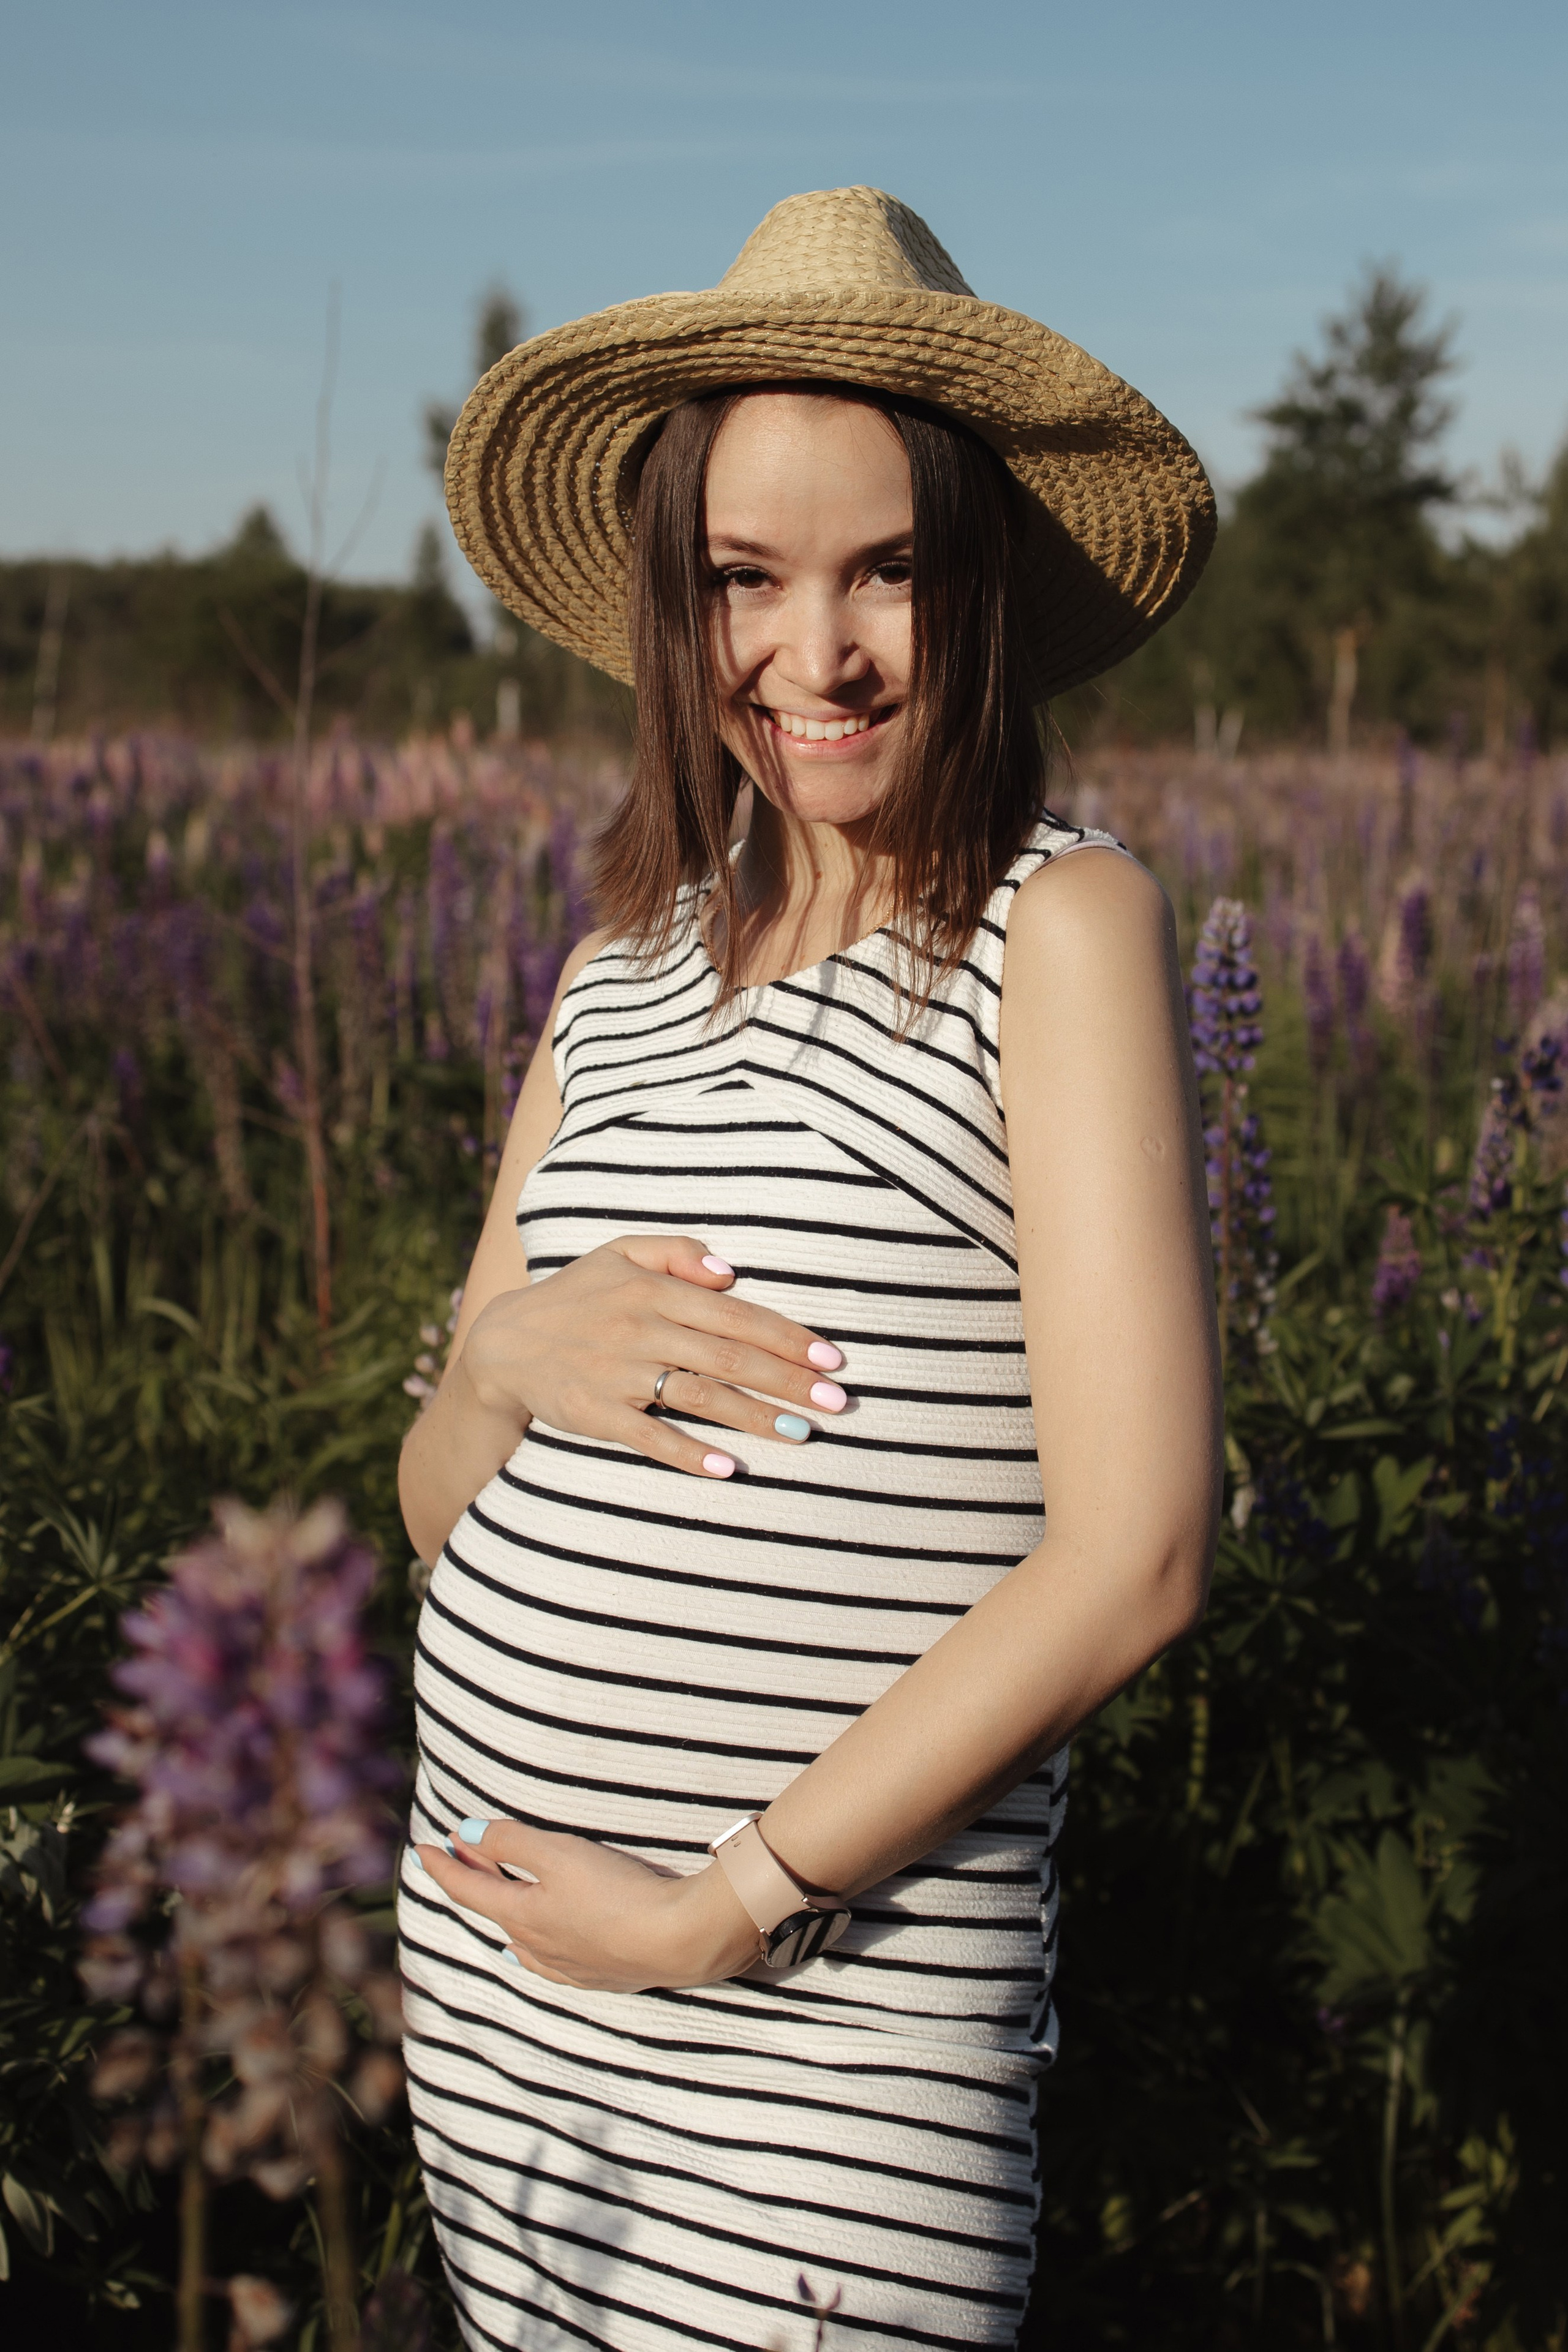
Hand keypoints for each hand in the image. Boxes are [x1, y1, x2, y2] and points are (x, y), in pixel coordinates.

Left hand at [411, 1819, 759, 1989]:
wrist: (678, 1939)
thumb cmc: (617, 1891)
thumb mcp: (560, 1853)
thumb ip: (511, 1841)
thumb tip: (465, 1835)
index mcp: (522, 1914)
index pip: (469, 1888)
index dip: (443, 1866)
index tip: (420, 1849)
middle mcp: (537, 1945)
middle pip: (493, 1909)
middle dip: (472, 1879)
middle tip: (455, 1856)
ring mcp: (568, 1965)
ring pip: (519, 1939)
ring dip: (502, 1913)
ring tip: (491, 1902)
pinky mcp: (600, 1976)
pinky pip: (549, 1963)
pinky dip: (531, 1948)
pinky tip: (531, 1953)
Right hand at [458, 1233, 847, 1477]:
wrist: (504, 1343)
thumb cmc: (577, 1296)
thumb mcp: (619, 1252)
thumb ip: (676, 1251)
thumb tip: (730, 1272)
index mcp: (652, 1289)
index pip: (734, 1314)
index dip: (786, 1337)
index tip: (830, 1358)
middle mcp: (639, 1328)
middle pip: (728, 1357)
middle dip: (786, 1381)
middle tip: (834, 1403)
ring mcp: (617, 1374)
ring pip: (698, 1397)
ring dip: (752, 1417)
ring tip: (800, 1434)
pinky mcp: (596, 1414)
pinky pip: (649, 1436)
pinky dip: (688, 1453)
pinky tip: (727, 1468)